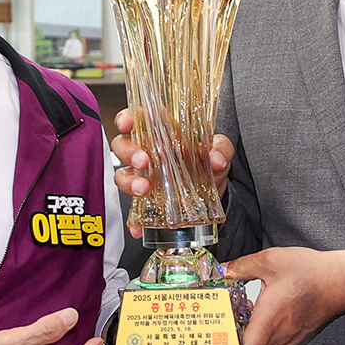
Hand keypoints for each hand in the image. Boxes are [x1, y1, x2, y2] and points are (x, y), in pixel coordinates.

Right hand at [112, 108, 234, 237]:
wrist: (215, 193)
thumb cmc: (209, 163)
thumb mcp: (220, 151)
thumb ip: (221, 149)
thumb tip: (216, 158)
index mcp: (162, 133)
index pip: (137, 118)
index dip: (126, 118)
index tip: (127, 123)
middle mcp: (147, 153)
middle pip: (123, 145)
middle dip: (128, 152)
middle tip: (143, 161)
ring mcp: (143, 178)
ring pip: (122, 175)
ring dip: (128, 182)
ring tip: (143, 188)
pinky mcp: (144, 203)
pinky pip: (133, 212)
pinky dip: (133, 220)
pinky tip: (138, 226)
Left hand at [178, 246, 344, 344]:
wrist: (344, 280)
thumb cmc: (313, 272)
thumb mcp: (271, 260)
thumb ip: (241, 266)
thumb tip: (221, 271)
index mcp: (271, 319)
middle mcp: (279, 335)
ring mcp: (287, 338)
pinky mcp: (292, 335)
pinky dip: (246, 343)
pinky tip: (235, 332)